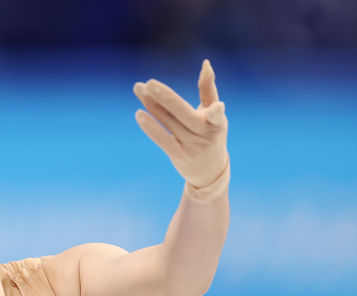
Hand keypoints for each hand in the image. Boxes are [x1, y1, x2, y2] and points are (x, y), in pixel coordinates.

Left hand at [133, 59, 228, 188]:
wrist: (209, 171)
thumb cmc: (211, 135)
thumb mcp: (215, 115)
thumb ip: (208, 89)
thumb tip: (205, 63)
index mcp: (217, 122)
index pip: (215, 113)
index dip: (215, 110)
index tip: (218, 106)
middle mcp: (204, 134)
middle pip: (182, 113)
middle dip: (166, 97)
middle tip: (150, 83)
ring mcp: (191, 146)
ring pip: (168, 121)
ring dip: (152, 104)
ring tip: (139, 88)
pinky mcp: (178, 155)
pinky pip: (162, 139)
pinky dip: (151, 127)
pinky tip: (139, 113)